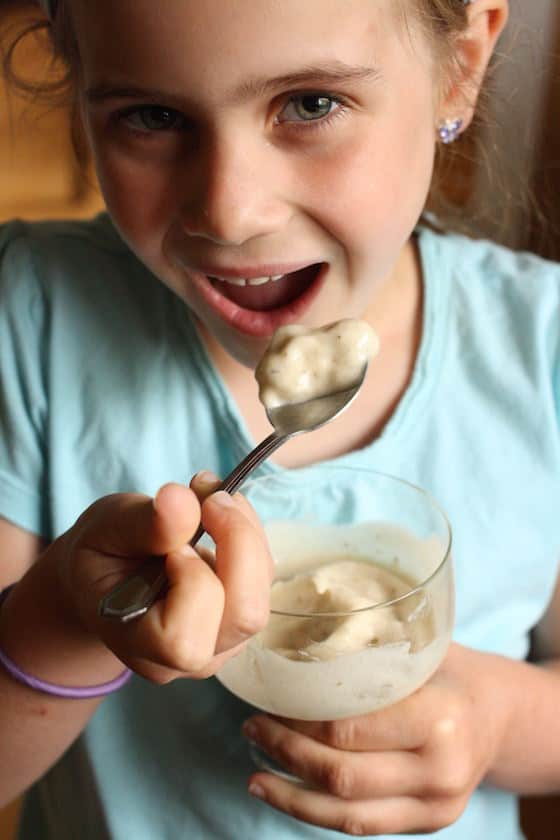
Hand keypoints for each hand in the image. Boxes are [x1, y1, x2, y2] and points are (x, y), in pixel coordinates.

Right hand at [53, 473, 273, 682]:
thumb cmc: (101, 556)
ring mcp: (221, 642)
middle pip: (244, 616)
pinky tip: (218, 513)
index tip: (173, 543)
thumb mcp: (106, 529)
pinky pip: (263, 577)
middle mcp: (189, 659)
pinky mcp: (239, 617)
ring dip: (246, 533)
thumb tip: (183, 500)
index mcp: (140, 647)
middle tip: (209, 497)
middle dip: (239, 544)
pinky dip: (248, 534)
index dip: (191, 581)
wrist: (105, 578)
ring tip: (211, 497)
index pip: (184, 639)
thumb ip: (143, 523)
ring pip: (261, 591)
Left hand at [243, 644, 509, 834]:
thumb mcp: (416, 650)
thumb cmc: (448, 670)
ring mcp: (436, 806)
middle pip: (343, 774)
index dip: (299, 719)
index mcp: (439, 717)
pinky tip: (285, 795)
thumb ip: (368, 656)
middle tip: (253, 726)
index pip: (349, 729)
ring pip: (347, 814)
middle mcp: (441, 770)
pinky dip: (316, 814)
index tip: (270, 698)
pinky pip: (362, 827)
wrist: (498, 714)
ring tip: (254, 776)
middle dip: (287, 752)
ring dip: (291, 795)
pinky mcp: (428, 824)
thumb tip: (292, 651)